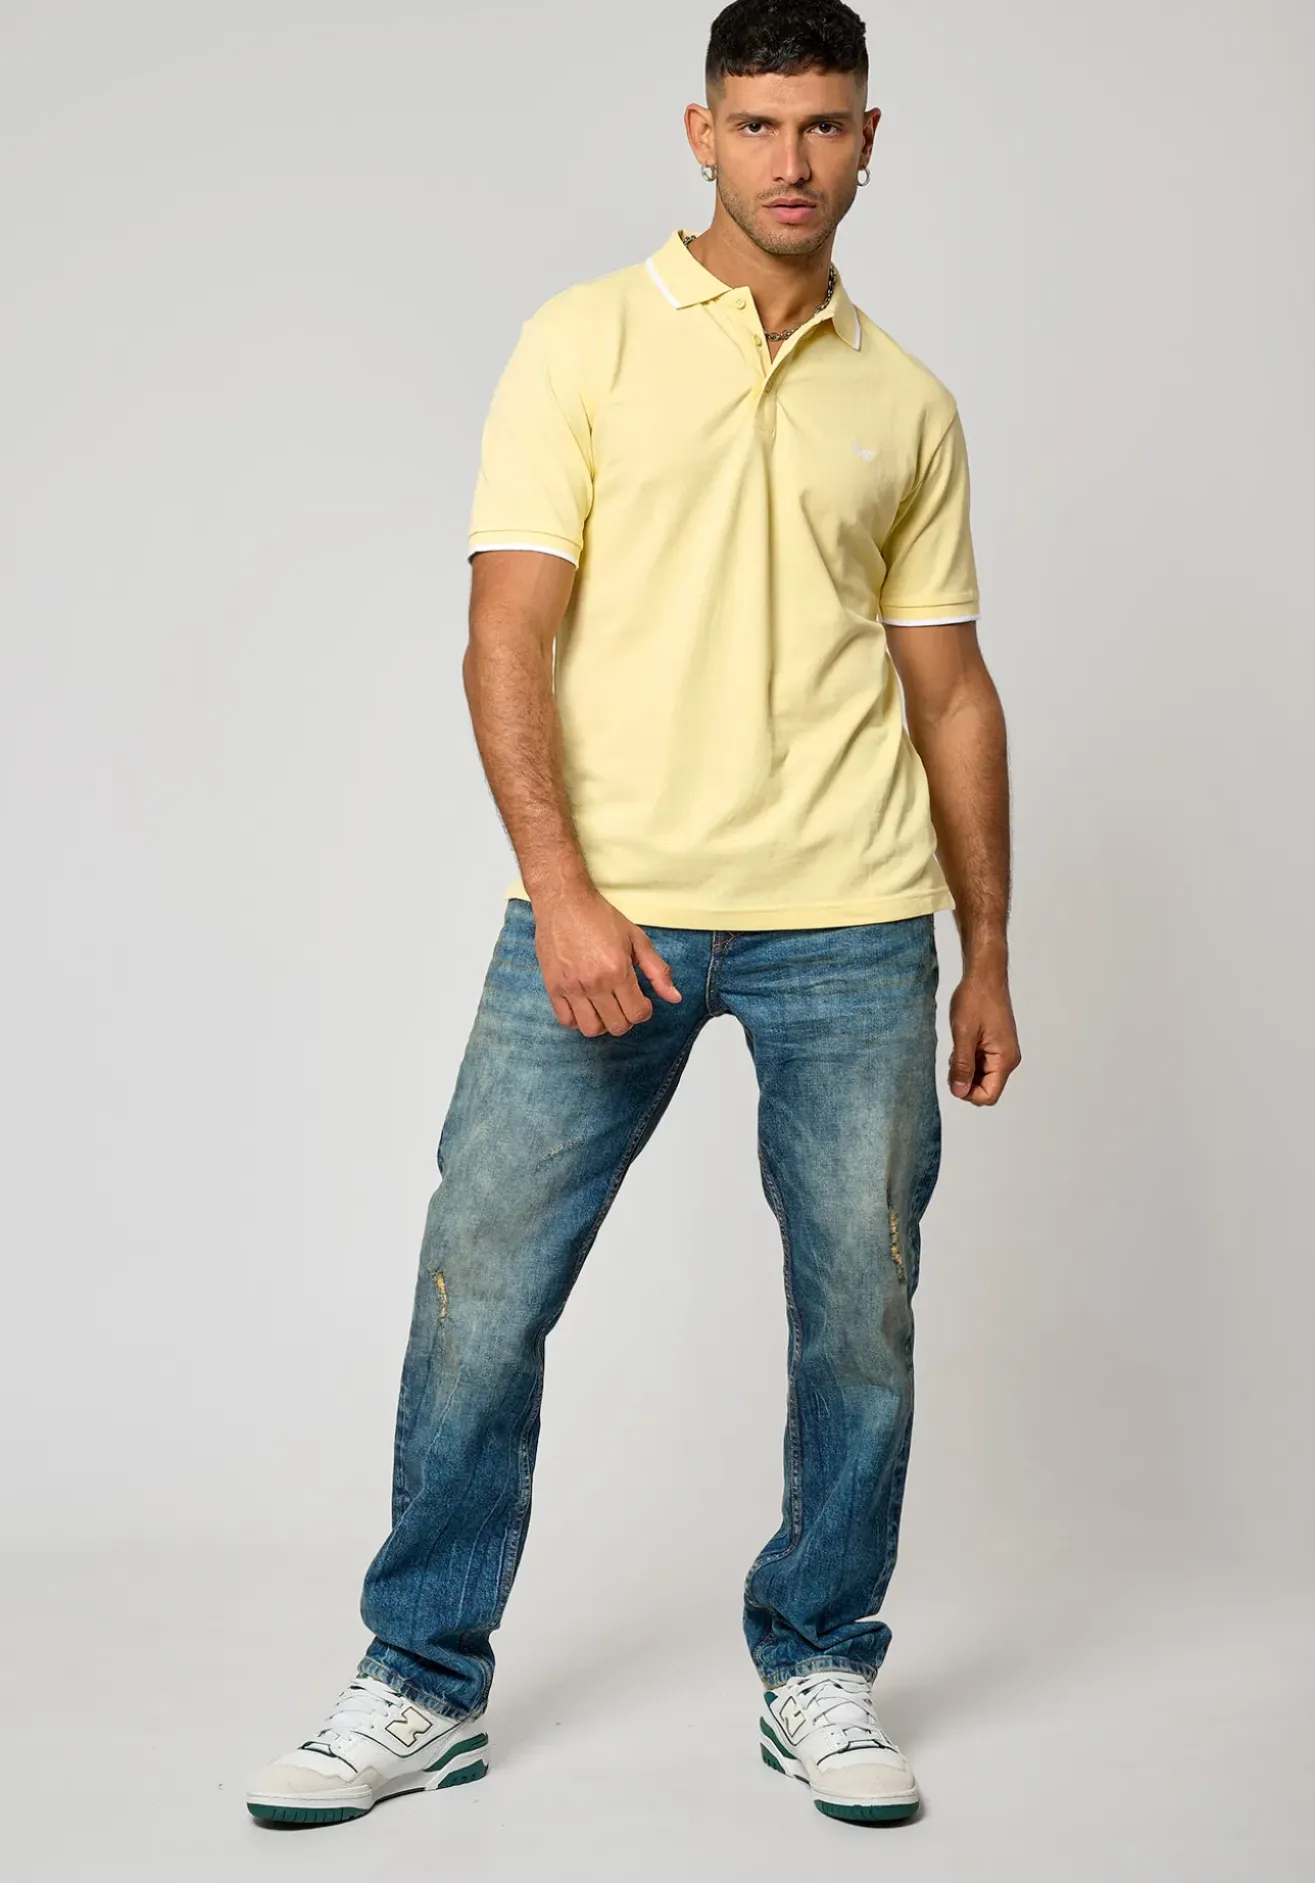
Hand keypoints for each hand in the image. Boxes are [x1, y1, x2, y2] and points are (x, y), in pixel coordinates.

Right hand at [532, 889, 682, 1035]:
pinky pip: (566, 1021)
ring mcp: (571, 987)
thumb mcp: (637, 939)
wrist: (564, 901)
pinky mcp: (553, 987)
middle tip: (625, 1004)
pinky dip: (578, 1020)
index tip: (641, 1002)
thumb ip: (658, 971)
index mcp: (618, 971)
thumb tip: (674, 997)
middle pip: (617, 1026)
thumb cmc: (599, 917)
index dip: (644, 1011)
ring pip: (591, 1029)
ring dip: (603, 1024)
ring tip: (605, 1008)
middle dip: (627, 1019)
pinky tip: (585, 1006)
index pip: (637, 1013)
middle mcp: (594, 983)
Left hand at [947, 966, 1020, 1104]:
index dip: (967, 1093)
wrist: (984, 975)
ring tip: (957, 1048)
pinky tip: (961, 1044)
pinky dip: (969, 1059)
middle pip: (986, 1088)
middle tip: (953, 1060)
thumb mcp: (963, 1034)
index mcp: (1004, 1059)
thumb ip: (962, 1066)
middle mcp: (1008, 1059)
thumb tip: (959, 1092)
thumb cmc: (976, 999)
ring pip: (982, 1076)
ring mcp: (1003, 1052)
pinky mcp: (996, 1045)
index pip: (989, 1095)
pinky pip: (982, 1063)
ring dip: (966, 1069)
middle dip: (965, 1081)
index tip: (952, 1077)